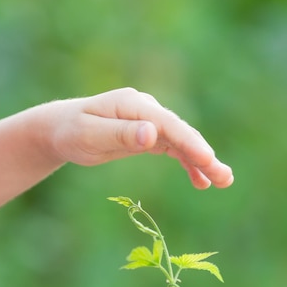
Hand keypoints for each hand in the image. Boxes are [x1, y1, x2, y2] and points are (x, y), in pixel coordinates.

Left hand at [44, 88, 232, 188]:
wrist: (61, 129)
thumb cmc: (71, 132)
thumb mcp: (90, 135)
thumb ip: (120, 135)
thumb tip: (152, 134)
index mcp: (133, 105)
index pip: (168, 124)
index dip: (189, 142)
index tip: (207, 159)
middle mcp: (146, 110)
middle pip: (181, 133)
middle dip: (204, 155)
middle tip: (225, 177)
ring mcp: (150, 122)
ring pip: (182, 143)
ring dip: (202, 162)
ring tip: (223, 181)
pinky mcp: (149, 136)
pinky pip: (174, 150)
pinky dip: (188, 164)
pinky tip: (201, 181)